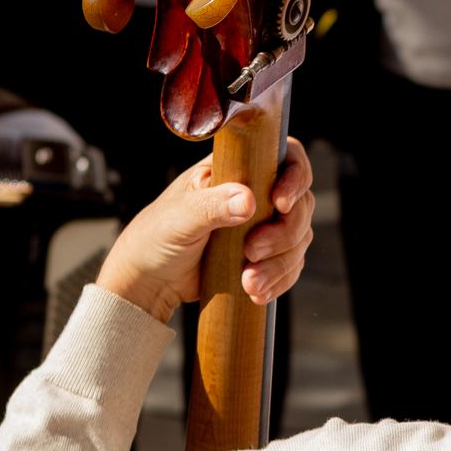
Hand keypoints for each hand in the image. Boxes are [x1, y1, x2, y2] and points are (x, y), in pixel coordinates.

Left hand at [97, 136, 314, 324]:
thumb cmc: (156, 237)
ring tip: (249, 283)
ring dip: (280, 265)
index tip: (280, 204)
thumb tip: (247, 200)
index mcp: (234, 170)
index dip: (294, 177)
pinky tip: (256, 292)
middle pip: (300, 204)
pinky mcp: (265, 257)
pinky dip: (279, 281)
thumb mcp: (179, 218)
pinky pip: (290, 266)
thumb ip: (211, 206)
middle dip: (283, 234)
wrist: (150, 280)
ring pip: (298, 239)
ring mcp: (263, 227)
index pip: (284, 157)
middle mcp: (255, 194)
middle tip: (252, 251)